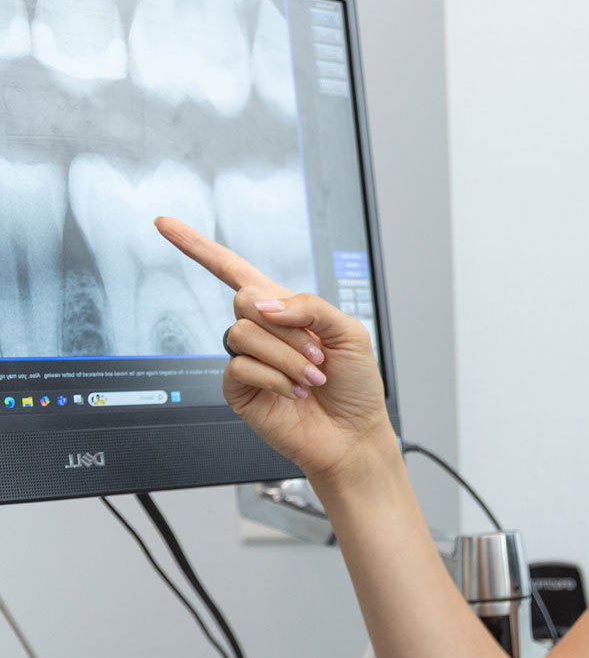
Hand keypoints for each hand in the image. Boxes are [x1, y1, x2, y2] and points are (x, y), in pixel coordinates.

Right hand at [154, 216, 394, 484]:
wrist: (352, 433)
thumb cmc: (356, 384)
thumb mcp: (349, 332)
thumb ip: (310, 306)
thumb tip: (263, 304)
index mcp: (284, 310)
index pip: (234, 270)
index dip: (199, 247)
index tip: (164, 224)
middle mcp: (261, 331)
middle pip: (244, 299)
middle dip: (288, 327)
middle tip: (317, 354)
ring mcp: (247, 360)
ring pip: (243, 334)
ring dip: (286, 356)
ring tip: (312, 377)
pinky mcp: (238, 389)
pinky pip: (240, 367)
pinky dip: (275, 378)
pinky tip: (294, 392)